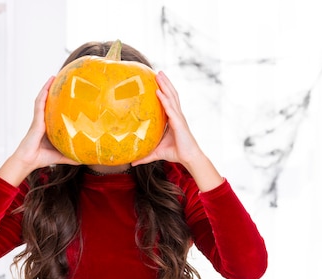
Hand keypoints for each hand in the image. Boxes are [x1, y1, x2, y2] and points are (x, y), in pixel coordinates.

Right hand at [0, 77, 78, 185]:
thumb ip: (71, 156)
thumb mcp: (60, 155)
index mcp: (47, 127)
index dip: (57, 101)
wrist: (28, 161)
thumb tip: (85, 159)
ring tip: (53, 77)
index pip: (53, 110)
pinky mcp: (36, 120)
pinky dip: (43, 93)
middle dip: (52, 90)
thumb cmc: (41, 158)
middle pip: (47, 102)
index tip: (66, 93)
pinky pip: (39, 103)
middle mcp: (42, 120)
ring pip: (42, 99)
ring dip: (46, 87)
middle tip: (61, 79)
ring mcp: (38, 119)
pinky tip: (47, 85)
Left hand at [134, 71, 223, 191]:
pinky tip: (158, 92)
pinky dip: (164, 99)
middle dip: (165, 82)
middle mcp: (177, 115)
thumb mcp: (156, 153)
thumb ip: (144, 156)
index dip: (164, 90)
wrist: (189, 158)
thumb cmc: (175, 153)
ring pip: (172, 97)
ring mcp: (178, 117)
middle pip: (171, 94)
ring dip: (165, 85)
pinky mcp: (178, 122)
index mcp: (173, 119)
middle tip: (158, 72)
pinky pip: (170, 109)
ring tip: (159, 74)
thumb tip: (132, 163)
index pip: (168, 101)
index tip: (157, 81)